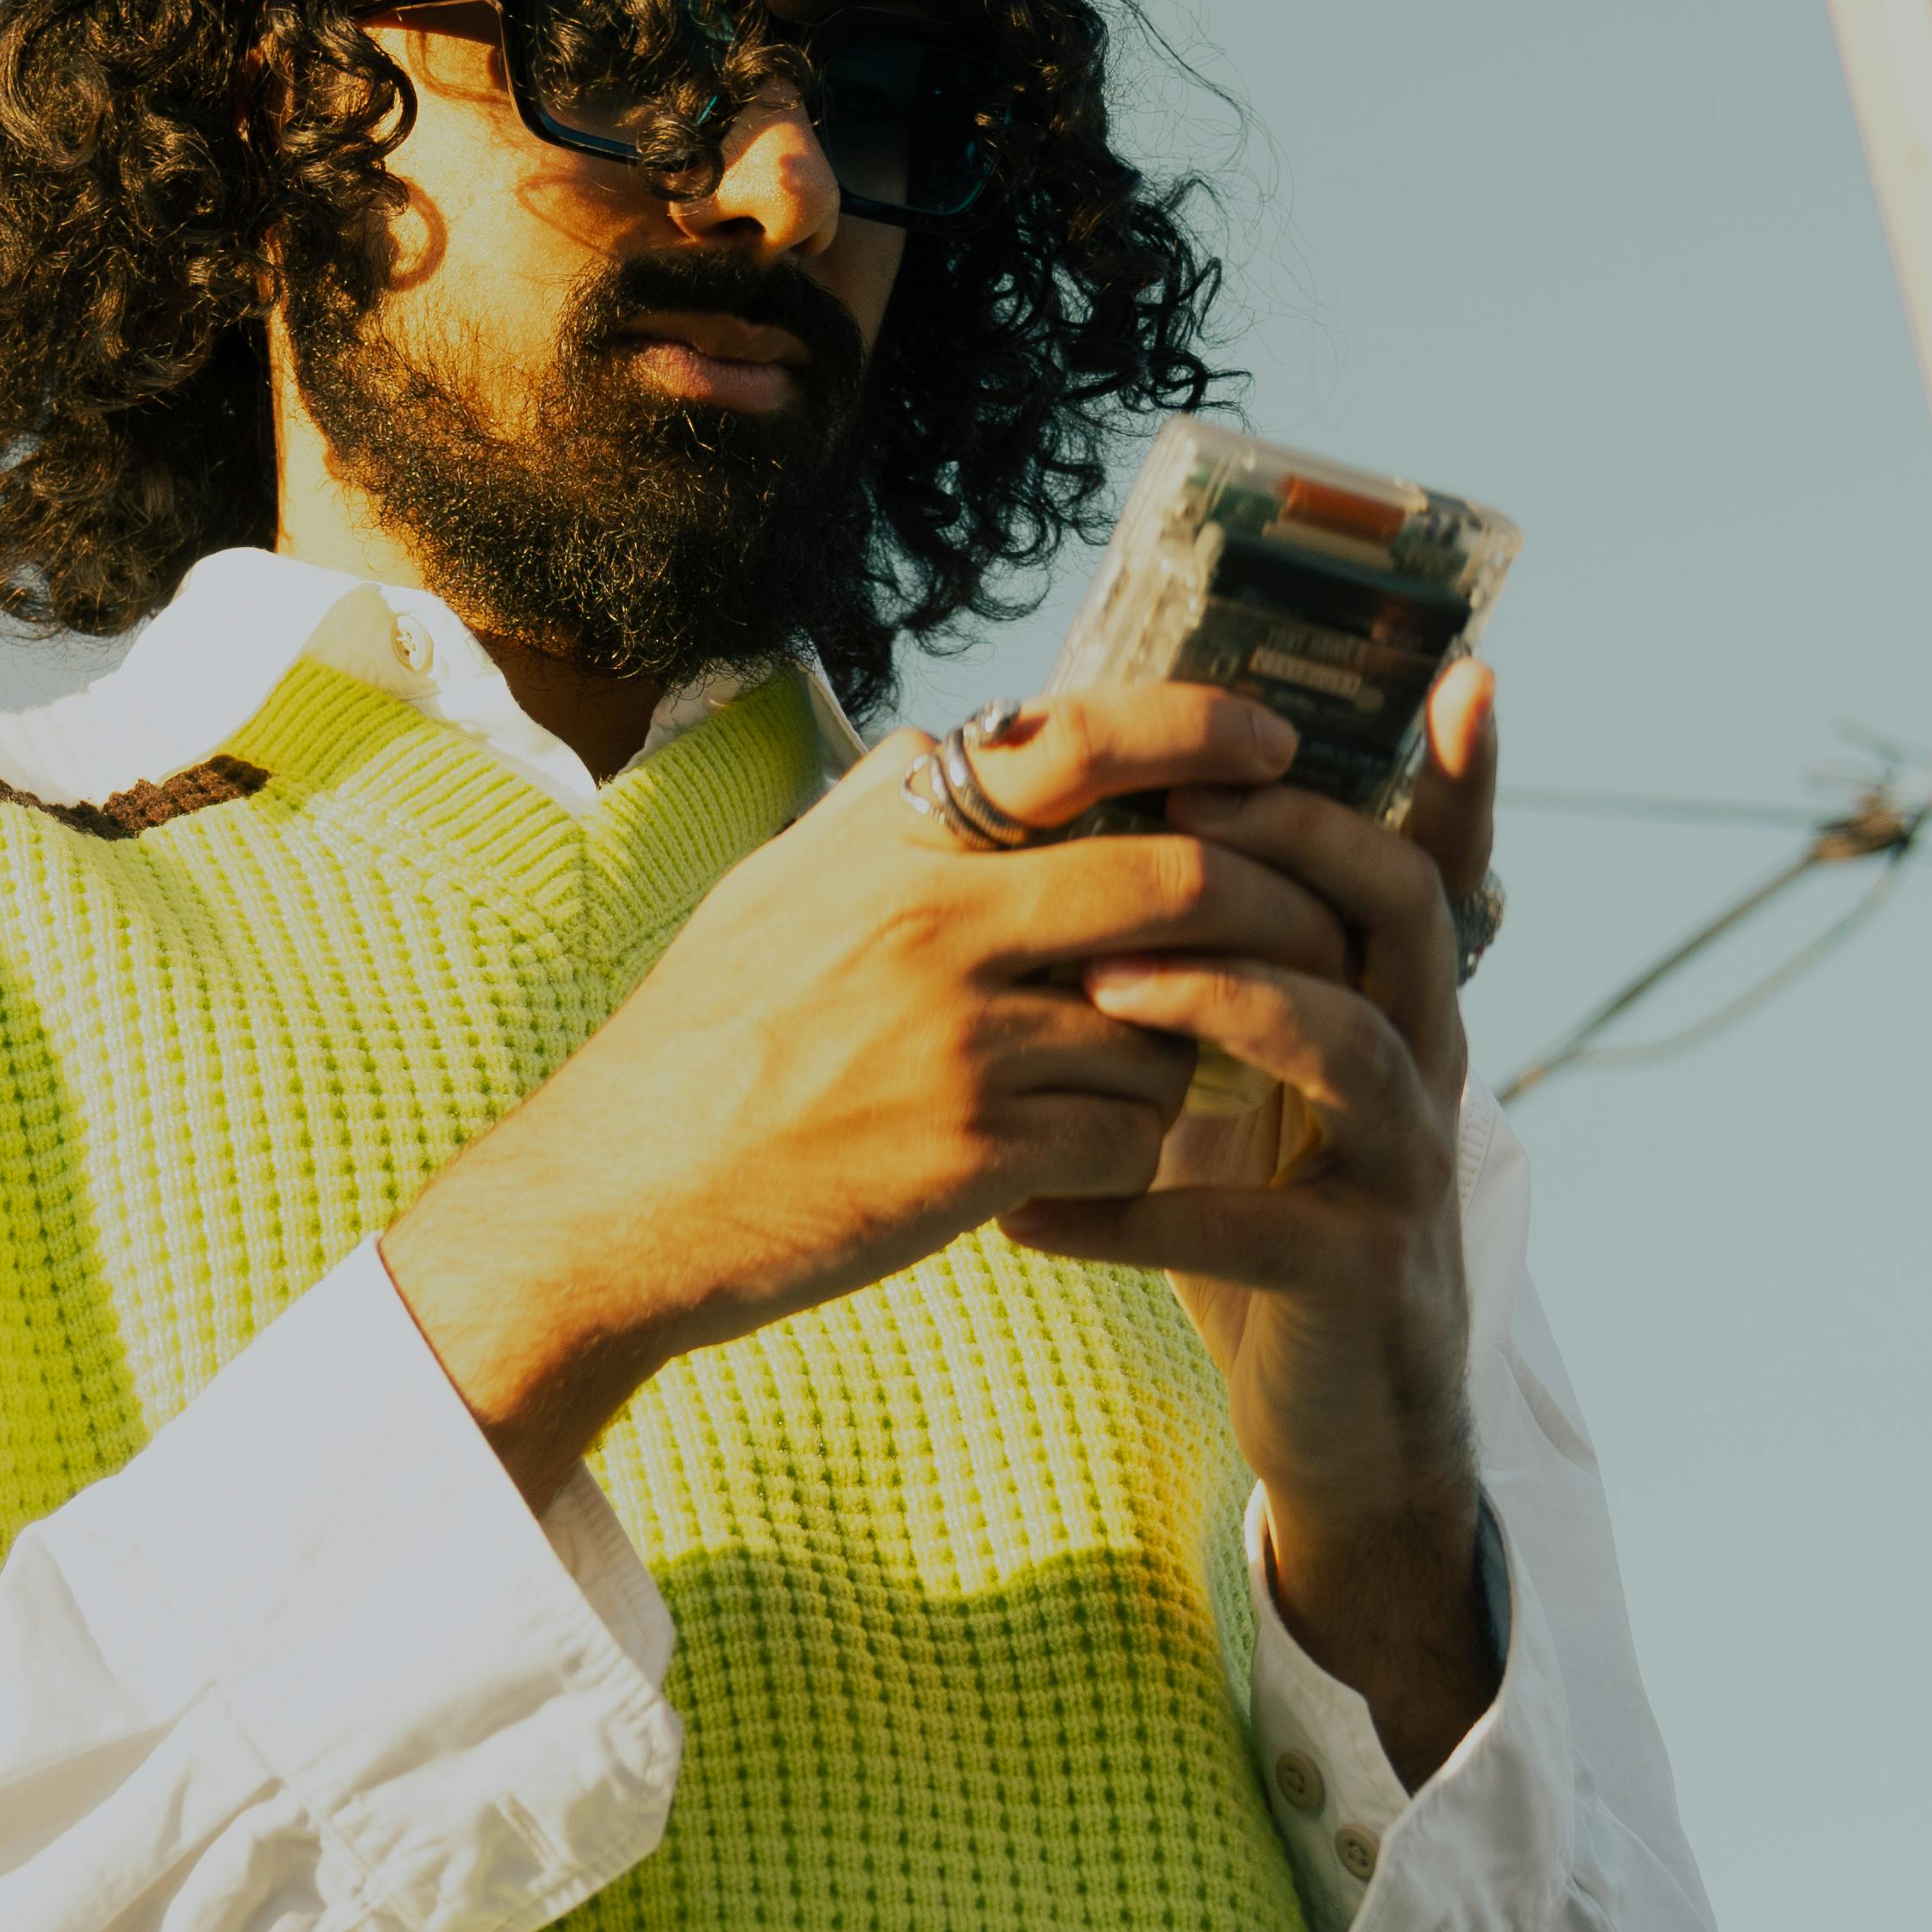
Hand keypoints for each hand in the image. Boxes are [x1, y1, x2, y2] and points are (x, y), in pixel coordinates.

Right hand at [381, 684, 1358, 1507]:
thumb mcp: (783, 885)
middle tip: (1314, 930)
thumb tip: (999, 745)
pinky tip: (1078, 1161)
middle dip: (1277, 903)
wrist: (617, 1201)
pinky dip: (1135, 1150)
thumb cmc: (705, 1044)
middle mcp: (934, 915)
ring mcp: (962, 1035)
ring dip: (1189, 1052)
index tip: (1277, 749)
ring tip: (1137, 1075)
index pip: (1088, 738)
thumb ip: (900, 816)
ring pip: (1175, 1021)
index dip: (1207, 731)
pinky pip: (1136, 1136)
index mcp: (894, 835)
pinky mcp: (981, 1151)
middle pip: (1182, 874)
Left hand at [1007, 659, 1501, 1787]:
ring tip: (1095, 990)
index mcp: (1399, 1006)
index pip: (1436, 862)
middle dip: (1292, 841)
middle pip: (1401, 910)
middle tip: (1171, 802)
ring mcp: (1406, 1172)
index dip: (1464, 774)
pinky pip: (1253, 1224)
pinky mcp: (1361, 1276)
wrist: (1343, 1421)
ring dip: (1220, 997)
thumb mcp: (1260, 1080)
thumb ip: (1229, 967)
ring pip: (1345, 1042)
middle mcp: (1426, 1066)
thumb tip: (1117, 826)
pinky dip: (1132, 1212)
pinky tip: (1029, 1215)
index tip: (1461, 671)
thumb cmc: (1272, 1218)